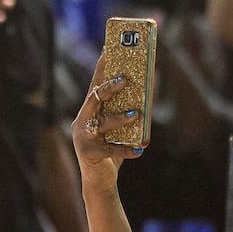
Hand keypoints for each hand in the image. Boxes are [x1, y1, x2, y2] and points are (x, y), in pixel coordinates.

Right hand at [71, 54, 144, 188]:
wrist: (99, 183)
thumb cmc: (111, 151)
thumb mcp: (119, 129)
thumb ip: (128, 111)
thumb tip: (150, 88)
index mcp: (89, 111)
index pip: (95, 84)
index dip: (102, 66)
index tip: (109, 48)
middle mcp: (82, 121)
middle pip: (95, 98)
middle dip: (110, 87)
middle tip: (127, 79)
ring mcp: (83, 137)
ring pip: (102, 123)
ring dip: (120, 118)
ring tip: (136, 115)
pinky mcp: (88, 154)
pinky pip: (111, 150)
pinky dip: (126, 150)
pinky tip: (140, 150)